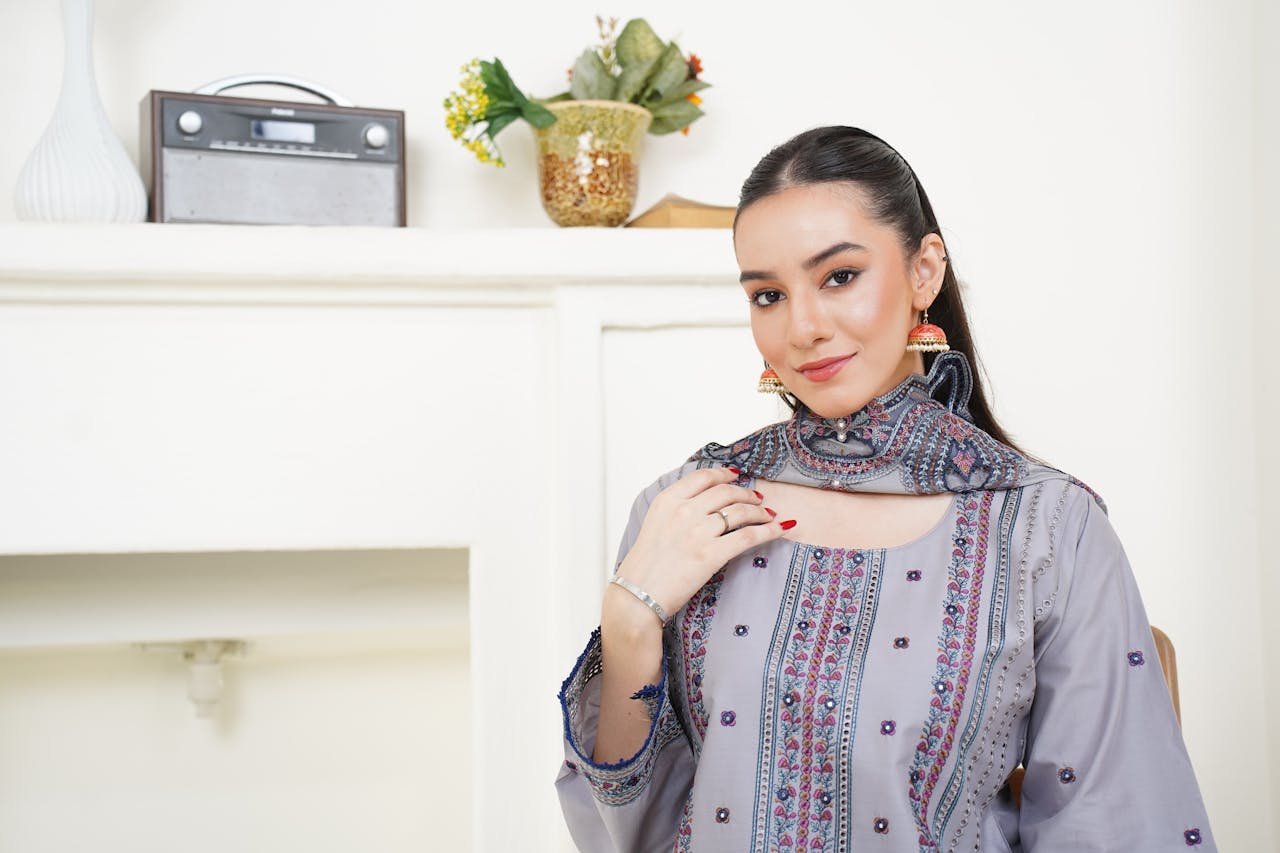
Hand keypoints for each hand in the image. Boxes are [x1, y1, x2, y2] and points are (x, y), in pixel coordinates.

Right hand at [606, 466, 793, 630]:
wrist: (638, 595)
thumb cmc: (645, 564)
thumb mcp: (655, 524)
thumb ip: (677, 508)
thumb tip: (704, 503)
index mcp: (668, 500)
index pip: (704, 476)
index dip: (725, 474)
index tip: (737, 476)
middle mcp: (684, 511)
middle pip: (727, 491)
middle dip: (747, 493)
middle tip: (758, 499)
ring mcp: (699, 532)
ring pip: (741, 511)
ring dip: (760, 511)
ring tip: (769, 514)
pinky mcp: (712, 554)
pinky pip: (749, 536)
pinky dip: (769, 530)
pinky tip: (780, 528)